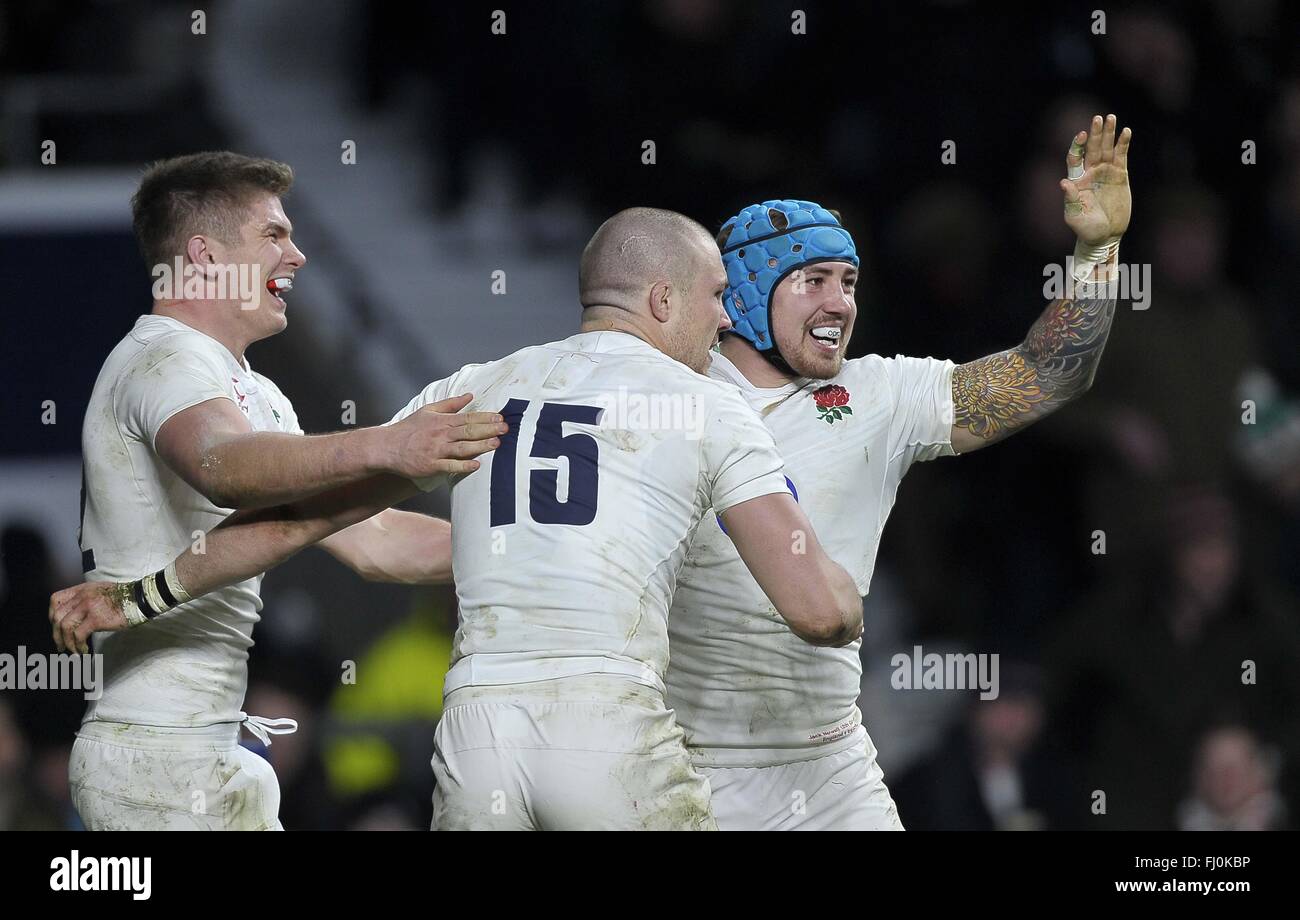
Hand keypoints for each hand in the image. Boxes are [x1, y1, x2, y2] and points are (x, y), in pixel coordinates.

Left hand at [49, 582, 130, 653]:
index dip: (52, 615)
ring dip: (66, 642)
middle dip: (56, 634)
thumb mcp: (100, 592)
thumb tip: (75, 616)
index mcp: (82, 589)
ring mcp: (88, 607)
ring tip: (72, 651)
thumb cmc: (124, 598)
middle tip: (61, 645)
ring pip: (65, 627)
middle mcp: (82, 596)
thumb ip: (85, 599)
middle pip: (58, 616)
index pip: (56, 600)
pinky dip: (77, 645)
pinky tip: (83, 650)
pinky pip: (78, 635)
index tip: (56, 627)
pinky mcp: (96, 619)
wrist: (140, 599)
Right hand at [382, 393, 506, 479]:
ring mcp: (436, 450)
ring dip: (480, 446)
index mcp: (441, 421)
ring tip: (496, 444)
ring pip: (462, 448)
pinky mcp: (431, 466)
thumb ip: (450, 404)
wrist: (386, 447)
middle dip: (488, 429)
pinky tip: (477, 465)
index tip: (500, 417)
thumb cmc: (408, 429)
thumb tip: (469, 396)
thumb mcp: (428, 410)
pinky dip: (463, 465)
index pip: (468, 417)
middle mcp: (440, 435)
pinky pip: (450, 466)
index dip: (485, 417)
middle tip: (505, 429)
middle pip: (468, 431)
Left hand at [1061, 114, 1131, 243]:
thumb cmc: (1086, 228)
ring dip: (1109, 134)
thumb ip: (1070, 199)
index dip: (1077, 146)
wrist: (1105, 235)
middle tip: (1098, 118)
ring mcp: (1105, 172)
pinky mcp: (1119, 175)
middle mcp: (1090, 173)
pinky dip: (1123, 144)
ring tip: (1111, 118)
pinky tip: (1126, 132)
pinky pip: (1121, 156)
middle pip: (1091, 148)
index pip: (1075, 159)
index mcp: (1076, 181)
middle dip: (1095, 133)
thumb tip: (1063, 183)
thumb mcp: (1075, 216)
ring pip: (1106, 149)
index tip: (1081, 135)